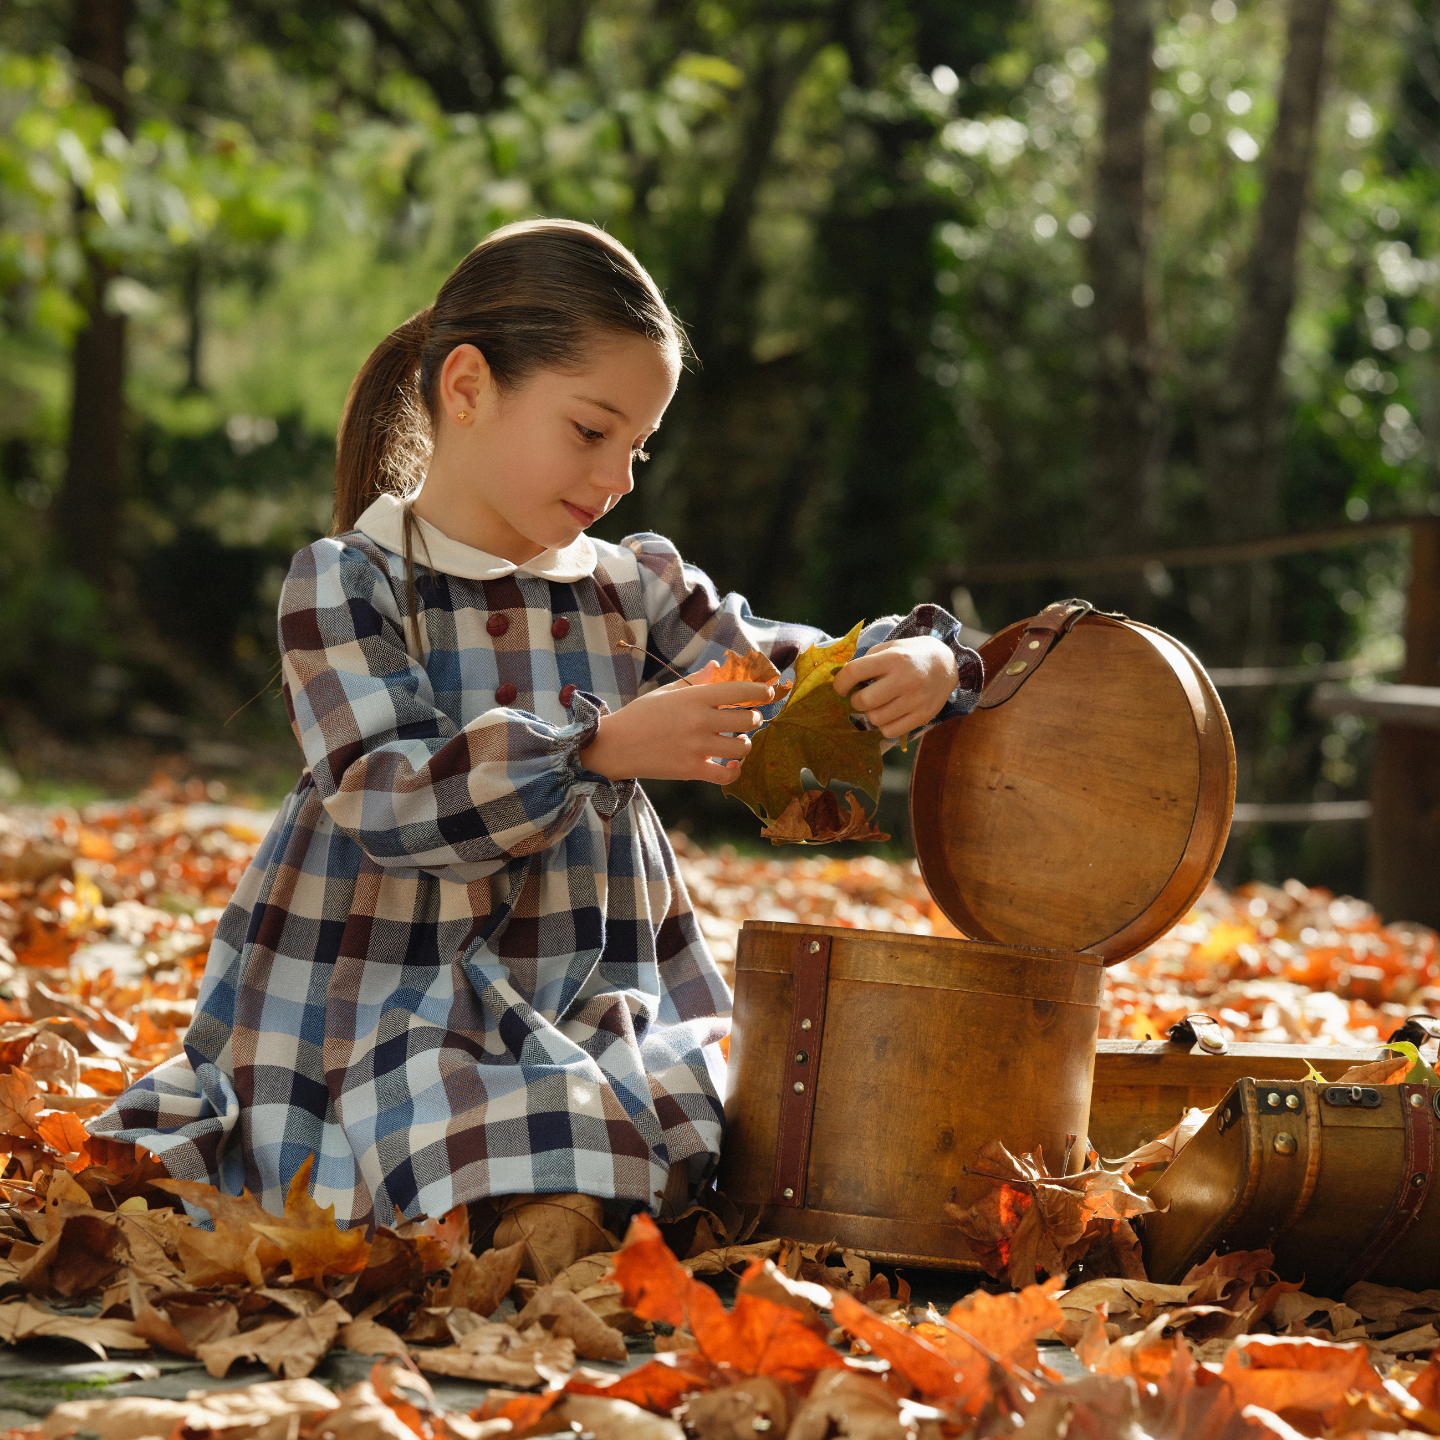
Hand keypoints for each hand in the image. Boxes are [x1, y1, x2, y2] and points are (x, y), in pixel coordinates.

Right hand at [579, 660, 774, 782]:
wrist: (615, 745)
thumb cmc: (642, 715)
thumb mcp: (667, 692)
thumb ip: (696, 681)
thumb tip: (718, 666)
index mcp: (694, 698)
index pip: (739, 690)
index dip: (760, 691)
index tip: (768, 693)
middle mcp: (699, 721)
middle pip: (748, 720)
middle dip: (755, 718)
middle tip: (750, 718)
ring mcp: (697, 747)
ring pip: (742, 747)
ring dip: (745, 743)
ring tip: (737, 741)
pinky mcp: (692, 769)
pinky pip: (727, 775)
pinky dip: (734, 770)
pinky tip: (731, 764)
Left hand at [833, 637, 957, 738]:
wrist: (946, 663)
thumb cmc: (910, 655)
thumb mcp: (889, 648)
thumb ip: (866, 661)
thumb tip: (843, 680)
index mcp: (893, 659)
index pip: (854, 672)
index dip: (840, 683)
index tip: (841, 687)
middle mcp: (905, 679)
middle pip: (864, 701)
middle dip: (855, 701)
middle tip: (861, 696)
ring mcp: (915, 700)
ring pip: (875, 719)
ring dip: (870, 713)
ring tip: (877, 704)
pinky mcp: (923, 716)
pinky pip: (890, 731)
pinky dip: (884, 725)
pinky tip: (888, 714)